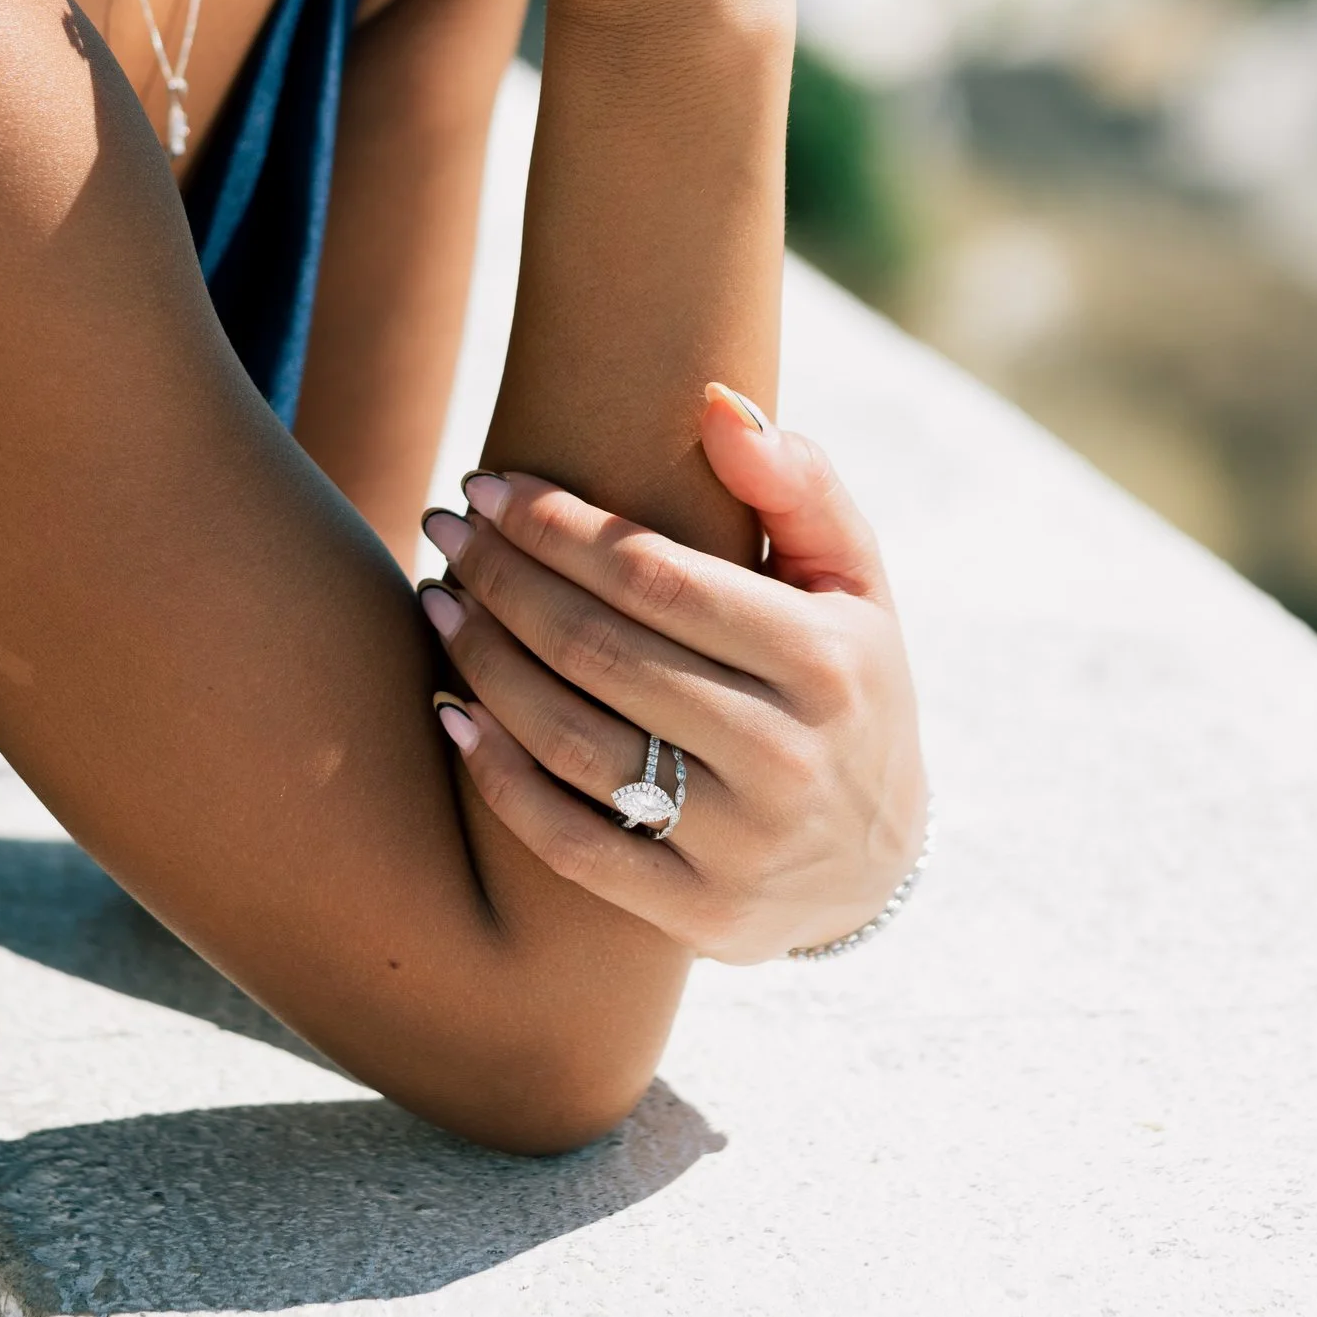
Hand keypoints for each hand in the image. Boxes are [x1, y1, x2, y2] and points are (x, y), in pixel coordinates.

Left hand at [416, 386, 926, 964]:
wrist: (880, 862)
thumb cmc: (844, 681)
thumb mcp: (852, 581)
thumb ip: (797, 483)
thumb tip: (714, 400)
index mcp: (824, 663)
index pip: (655, 578)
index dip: (556, 526)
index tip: (486, 484)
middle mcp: (787, 758)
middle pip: (600, 652)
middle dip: (504, 578)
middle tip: (443, 528)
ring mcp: (741, 847)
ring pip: (573, 742)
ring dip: (485, 662)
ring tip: (437, 597)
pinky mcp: (698, 915)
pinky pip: (570, 846)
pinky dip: (497, 777)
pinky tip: (450, 710)